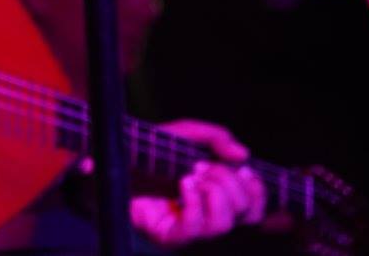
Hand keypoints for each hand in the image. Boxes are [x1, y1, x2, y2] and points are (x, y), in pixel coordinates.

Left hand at [128, 120, 266, 247]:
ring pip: (222, 225)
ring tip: (192, 174)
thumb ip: (216, 139)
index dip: (257, 191)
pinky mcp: (166, 235)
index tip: (244, 169)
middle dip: (229, 183)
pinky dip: (194, 203)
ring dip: (214, 193)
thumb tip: (244, 155)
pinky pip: (193, 229)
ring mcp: (187, 230)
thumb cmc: (149, 149)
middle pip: (244, 215)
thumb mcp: (185, 134)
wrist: (111, 157)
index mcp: (216, 200)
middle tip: (203, 166)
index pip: (254, 210)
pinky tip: (183, 183)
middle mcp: (206, 218)